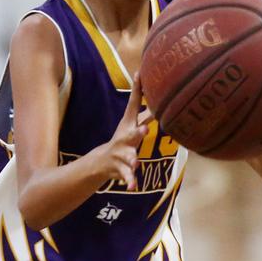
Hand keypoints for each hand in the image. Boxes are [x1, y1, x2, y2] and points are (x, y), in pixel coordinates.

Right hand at [100, 73, 153, 190]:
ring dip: (132, 160)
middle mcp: (124, 138)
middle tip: (144, 129)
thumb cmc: (124, 140)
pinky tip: (133, 186)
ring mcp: (120, 154)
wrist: (102, 163)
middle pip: (131, 134)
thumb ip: (146, 110)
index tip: (140, 74)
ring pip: (128, 157)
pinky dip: (130, 181)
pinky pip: (126, 176)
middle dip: (138, 132)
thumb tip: (159, 93)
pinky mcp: (120, 169)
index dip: (137, 90)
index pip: (133, 105)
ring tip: (135, 163)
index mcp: (128, 125)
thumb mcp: (132, 124)